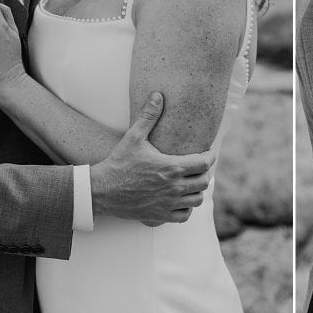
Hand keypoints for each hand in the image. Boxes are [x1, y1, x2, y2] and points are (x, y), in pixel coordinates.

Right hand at [90, 91, 215, 224]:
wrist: (101, 191)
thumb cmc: (118, 163)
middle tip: (199, 167)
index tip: (209, 152)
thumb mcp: (134, 137)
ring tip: (192, 182)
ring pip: (196, 200)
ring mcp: (168, 204)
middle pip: (204, 182)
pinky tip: (180, 200)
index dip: (211, 156)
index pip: (204, 163)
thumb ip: (148, 116)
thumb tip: (158, 95)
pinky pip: (184, 216)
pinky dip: (186, 209)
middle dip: (205, 173)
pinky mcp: (159, 216)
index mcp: (172, 167)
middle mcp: (173, 187)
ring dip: (197, 191)